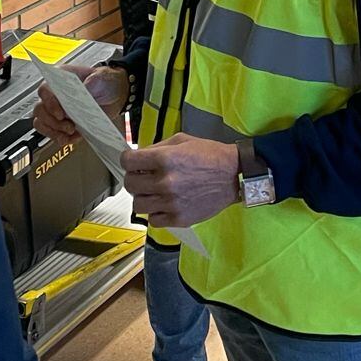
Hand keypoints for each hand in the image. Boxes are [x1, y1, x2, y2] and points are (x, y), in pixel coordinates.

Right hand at [32, 65, 128, 143]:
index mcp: (60, 80)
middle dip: (53, 122)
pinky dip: (61, 138)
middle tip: (69, 126)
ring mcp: (57, 111)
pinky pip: (53, 133)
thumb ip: (93, 81)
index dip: (49, 103)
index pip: (44, 90)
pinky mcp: (63, 124)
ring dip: (54, 131)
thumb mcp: (102, 77)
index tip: (60, 114)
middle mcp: (55, 96)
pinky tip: (73, 138)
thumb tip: (85, 90)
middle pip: (40, 110)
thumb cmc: (105, 82)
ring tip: (70, 133)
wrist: (115, 96)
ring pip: (42, 123)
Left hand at [123, 134, 239, 227]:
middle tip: (143, 176)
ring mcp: (171, 203)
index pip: (127, 162)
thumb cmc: (209, 155)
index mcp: (165, 159)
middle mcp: (165, 182)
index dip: (128, 160)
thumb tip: (138, 157)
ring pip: (138, 204)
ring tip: (153, 191)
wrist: (233, 175)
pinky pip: (153, 220)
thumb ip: (157, 148)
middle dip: (134, 177)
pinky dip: (155, 212)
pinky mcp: (179, 219)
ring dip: (143, 196)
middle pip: (129, 184)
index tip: (132, 162)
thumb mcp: (182, 140)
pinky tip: (164, 204)